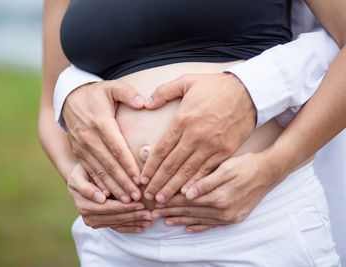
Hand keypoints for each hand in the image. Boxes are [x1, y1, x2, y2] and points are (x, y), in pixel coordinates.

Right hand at [63, 80, 144, 202]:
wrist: (69, 98)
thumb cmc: (96, 94)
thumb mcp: (111, 87)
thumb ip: (128, 93)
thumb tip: (143, 102)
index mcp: (101, 123)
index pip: (118, 149)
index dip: (129, 166)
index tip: (140, 179)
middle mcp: (89, 138)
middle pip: (109, 165)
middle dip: (123, 183)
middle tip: (137, 198)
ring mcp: (82, 147)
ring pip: (99, 171)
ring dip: (113, 188)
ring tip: (126, 201)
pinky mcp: (78, 153)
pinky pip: (90, 171)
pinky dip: (100, 185)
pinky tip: (109, 196)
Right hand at [67, 164, 151, 232]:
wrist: (80, 176)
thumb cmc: (84, 169)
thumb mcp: (83, 171)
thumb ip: (91, 183)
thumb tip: (103, 198)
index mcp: (82, 201)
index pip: (107, 206)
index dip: (124, 206)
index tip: (140, 204)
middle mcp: (85, 213)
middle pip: (113, 216)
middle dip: (132, 215)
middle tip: (149, 213)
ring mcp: (92, 220)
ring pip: (116, 223)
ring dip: (134, 222)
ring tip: (149, 219)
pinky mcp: (98, 223)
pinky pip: (115, 227)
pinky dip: (129, 228)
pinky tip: (142, 227)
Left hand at [142, 73, 256, 202]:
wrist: (249, 91)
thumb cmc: (215, 86)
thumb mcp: (187, 80)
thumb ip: (164, 91)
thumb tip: (146, 103)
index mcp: (182, 119)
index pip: (161, 148)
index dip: (150, 166)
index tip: (142, 178)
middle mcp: (195, 136)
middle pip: (172, 164)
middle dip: (158, 182)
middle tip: (148, 196)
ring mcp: (211, 145)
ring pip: (188, 172)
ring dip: (173, 187)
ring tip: (162, 199)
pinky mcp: (225, 151)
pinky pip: (207, 171)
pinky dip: (195, 183)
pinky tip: (186, 194)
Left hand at [151, 152, 280, 231]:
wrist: (269, 172)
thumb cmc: (246, 165)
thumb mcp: (226, 168)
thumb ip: (205, 182)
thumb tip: (186, 193)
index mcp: (219, 197)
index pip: (187, 201)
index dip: (170, 202)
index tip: (155, 202)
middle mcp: (223, 211)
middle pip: (190, 212)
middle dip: (171, 213)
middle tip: (153, 214)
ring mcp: (229, 216)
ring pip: (199, 220)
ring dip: (181, 221)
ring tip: (166, 222)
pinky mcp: (234, 218)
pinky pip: (212, 225)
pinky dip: (199, 227)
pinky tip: (189, 229)